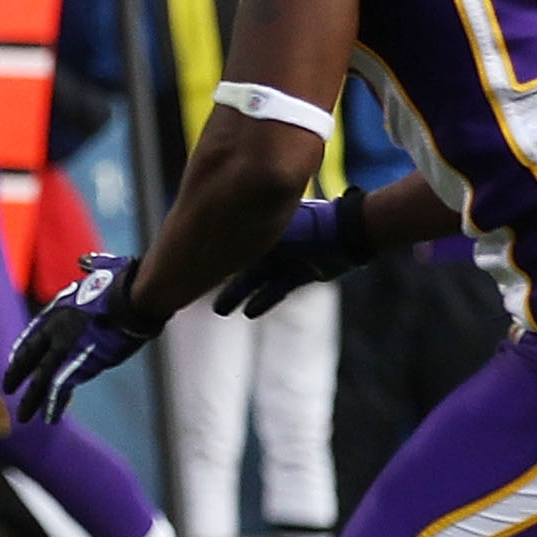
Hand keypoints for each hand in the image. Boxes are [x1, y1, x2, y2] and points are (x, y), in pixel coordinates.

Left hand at [3, 253, 158, 425]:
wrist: (132, 299)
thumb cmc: (125, 282)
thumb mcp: (104, 269)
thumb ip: (92, 267)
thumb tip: (84, 261)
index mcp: (62, 308)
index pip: (36, 330)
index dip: (25, 346)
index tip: (14, 357)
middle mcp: (57, 329)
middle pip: (31, 355)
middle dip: (18, 372)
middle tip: (7, 386)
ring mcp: (64, 348)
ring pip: (41, 379)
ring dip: (32, 399)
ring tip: (22, 417)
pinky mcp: (77, 365)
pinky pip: (60, 390)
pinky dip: (54, 405)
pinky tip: (47, 419)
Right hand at [211, 192, 376, 318]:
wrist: (346, 236)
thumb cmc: (308, 228)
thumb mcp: (271, 233)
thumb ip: (245, 235)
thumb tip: (210, 231)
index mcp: (263, 224)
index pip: (232, 239)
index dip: (212, 252)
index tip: (191, 263)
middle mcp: (272, 240)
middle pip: (240, 262)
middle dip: (220, 277)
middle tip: (196, 291)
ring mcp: (286, 258)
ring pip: (255, 279)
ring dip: (237, 293)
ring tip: (218, 310)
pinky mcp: (300, 274)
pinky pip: (276, 291)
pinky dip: (263, 301)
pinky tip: (248, 312)